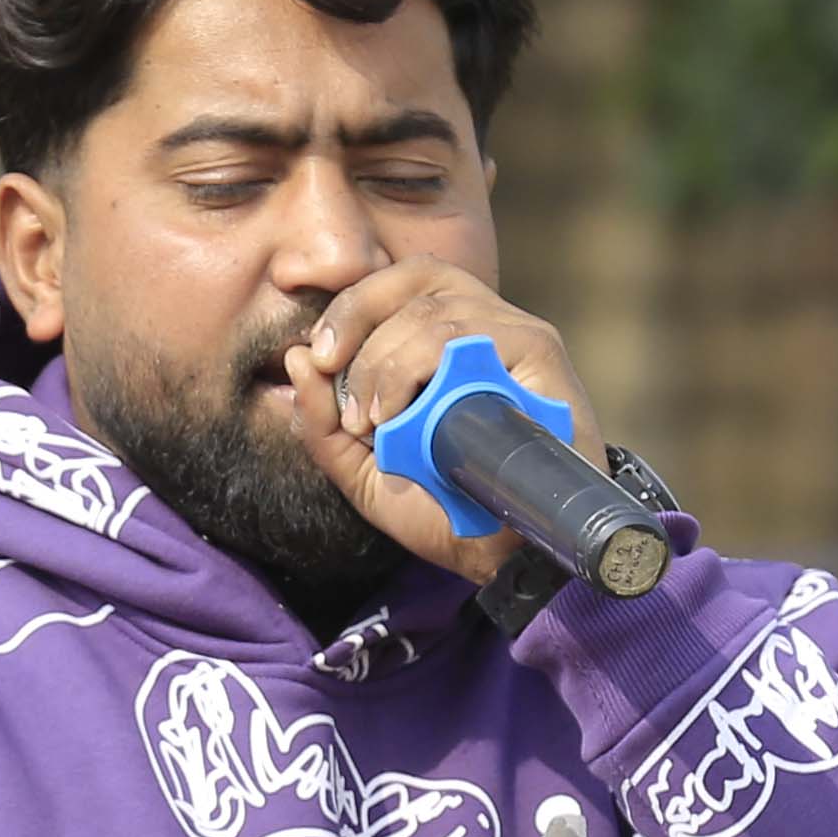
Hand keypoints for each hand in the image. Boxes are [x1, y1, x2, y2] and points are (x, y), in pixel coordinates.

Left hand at [274, 260, 608, 585]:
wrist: (504, 556)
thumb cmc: (444, 506)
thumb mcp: (364, 470)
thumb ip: (323, 423)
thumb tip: (297, 357)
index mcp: (453, 333)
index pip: (402, 280)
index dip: (354, 306)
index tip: (320, 359)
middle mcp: (489, 323)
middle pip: (416, 282)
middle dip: (362, 332)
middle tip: (348, 403)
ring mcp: (518, 335)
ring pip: (438, 312)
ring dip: (388, 365)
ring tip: (377, 423)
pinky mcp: (541, 355)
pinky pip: (472, 337)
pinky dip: (423, 368)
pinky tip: (404, 417)